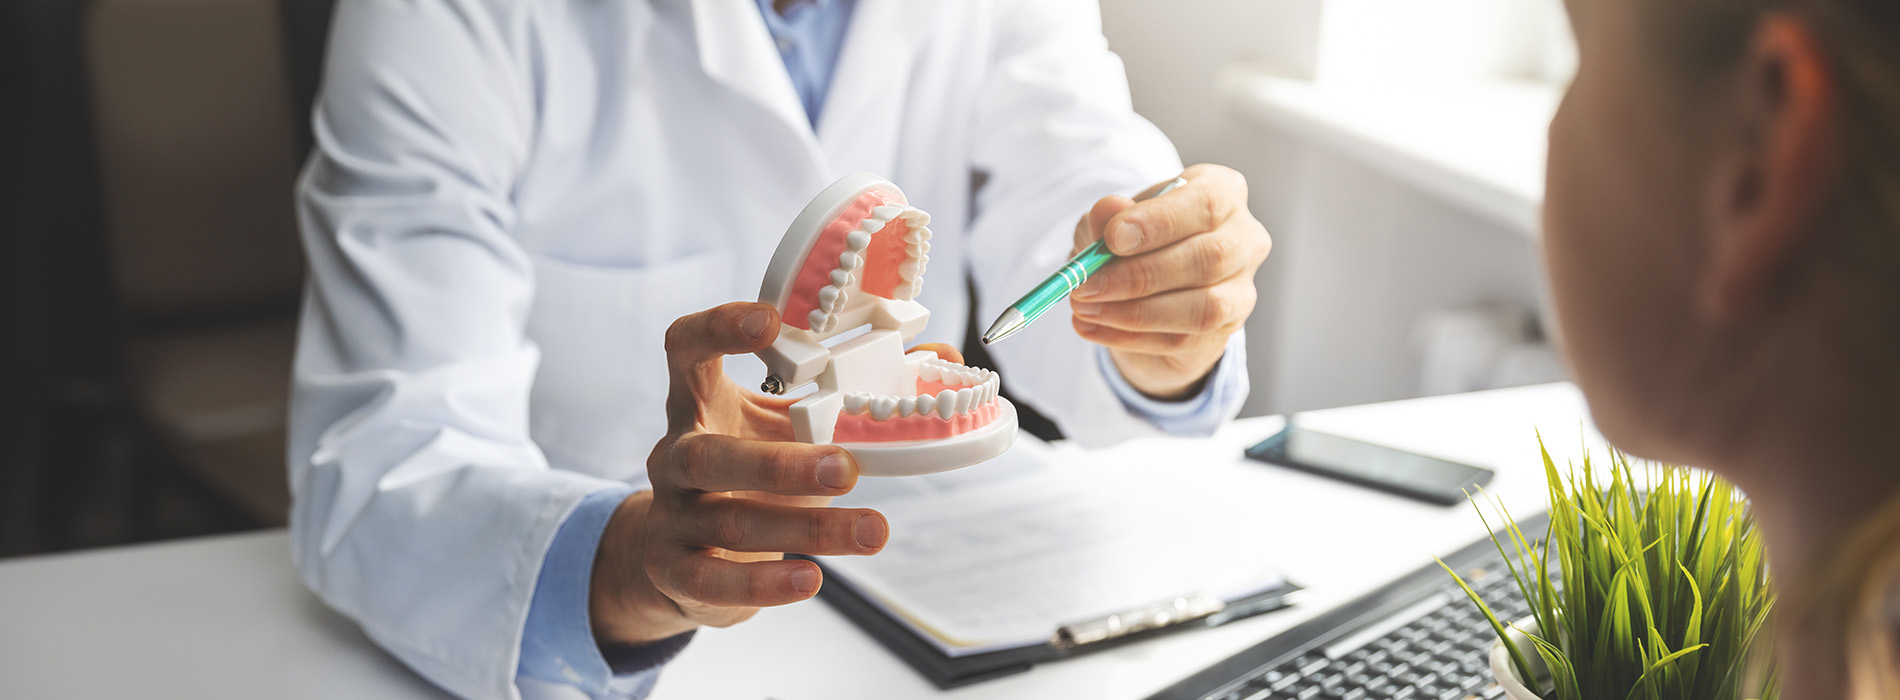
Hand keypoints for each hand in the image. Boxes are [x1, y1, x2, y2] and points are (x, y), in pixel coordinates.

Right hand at [588, 302, 898, 645]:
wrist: (683, 555)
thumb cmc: (750, 473)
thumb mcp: (787, 426)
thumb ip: (849, 393)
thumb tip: (941, 355)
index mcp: (700, 403)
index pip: (686, 348)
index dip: (718, 328)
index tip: (769, 321)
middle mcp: (674, 454)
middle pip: (709, 454)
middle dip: (780, 463)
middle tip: (848, 467)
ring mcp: (671, 514)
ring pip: (731, 520)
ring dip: (805, 528)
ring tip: (872, 531)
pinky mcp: (674, 569)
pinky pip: (713, 579)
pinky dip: (764, 584)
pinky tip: (811, 581)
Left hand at [1068, 164, 1270, 399]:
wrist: (1146, 288)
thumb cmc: (1134, 241)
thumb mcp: (1110, 222)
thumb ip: (1107, 216)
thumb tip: (1108, 209)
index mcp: (1223, 193)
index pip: (1206, 203)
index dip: (1159, 222)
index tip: (1112, 238)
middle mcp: (1244, 238)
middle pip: (1209, 258)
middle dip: (1139, 275)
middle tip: (1086, 284)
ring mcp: (1241, 289)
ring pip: (1203, 307)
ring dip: (1134, 312)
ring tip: (1084, 308)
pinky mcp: (1225, 331)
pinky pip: (1182, 339)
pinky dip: (1129, 337)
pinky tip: (1093, 328)